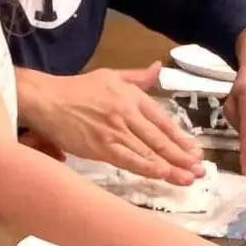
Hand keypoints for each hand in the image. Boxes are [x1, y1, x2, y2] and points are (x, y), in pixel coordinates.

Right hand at [17, 62, 204, 183]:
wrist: (46, 99)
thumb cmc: (76, 89)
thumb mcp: (110, 76)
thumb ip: (137, 77)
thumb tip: (157, 68)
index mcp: (131, 96)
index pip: (162, 120)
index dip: (180, 137)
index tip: (195, 151)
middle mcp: (126, 113)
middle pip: (159, 138)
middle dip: (182, 156)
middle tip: (200, 169)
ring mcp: (114, 131)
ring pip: (148, 152)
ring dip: (170, 166)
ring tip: (188, 178)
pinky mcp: (100, 146)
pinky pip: (128, 159)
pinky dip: (146, 167)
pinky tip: (161, 174)